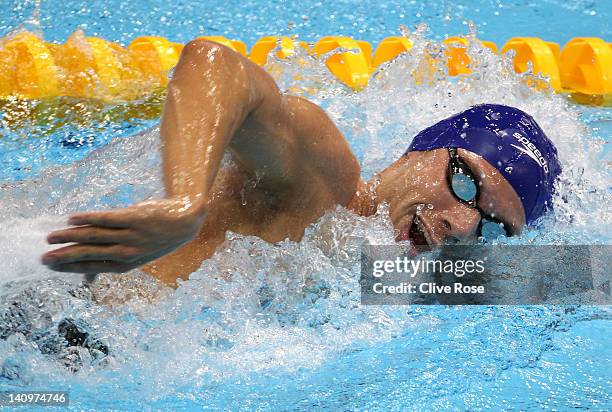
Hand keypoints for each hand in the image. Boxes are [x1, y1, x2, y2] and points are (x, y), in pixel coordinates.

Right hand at [41, 198, 205, 273]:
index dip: (70, 267)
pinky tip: (72, 219)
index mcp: (126, 264)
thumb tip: (86, 281)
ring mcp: (132, 235)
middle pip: (90, 254)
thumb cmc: (155, 238)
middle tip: (43, 258)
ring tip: (51, 237)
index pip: (92, 267)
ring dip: (70, 237)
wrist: (186, 220)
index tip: (49, 266)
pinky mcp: (135, 217)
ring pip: (95, 236)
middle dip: (65, 257)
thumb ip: (111, 264)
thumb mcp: (136, 257)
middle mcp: (128, 252)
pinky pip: (107, 218)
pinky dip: (88, 218)